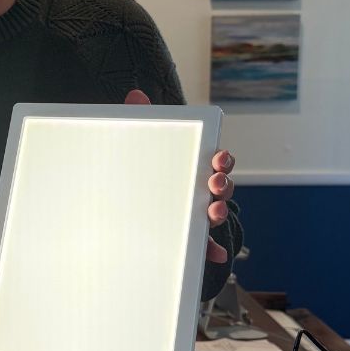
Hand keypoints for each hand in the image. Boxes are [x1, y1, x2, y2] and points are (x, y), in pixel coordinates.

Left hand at [124, 88, 234, 264]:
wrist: (126, 200)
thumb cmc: (143, 164)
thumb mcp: (141, 140)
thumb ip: (141, 117)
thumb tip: (135, 95)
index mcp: (194, 165)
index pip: (217, 161)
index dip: (222, 159)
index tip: (219, 156)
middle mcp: (200, 189)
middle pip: (222, 187)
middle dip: (223, 184)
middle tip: (214, 182)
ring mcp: (195, 213)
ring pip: (215, 214)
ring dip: (219, 214)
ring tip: (213, 213)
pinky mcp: (188, 236)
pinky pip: (203, 245)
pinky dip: (211, 250)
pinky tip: (214, 255)